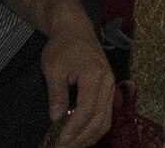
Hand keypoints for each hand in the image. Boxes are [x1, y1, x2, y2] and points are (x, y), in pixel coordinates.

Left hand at [39, 20, 113, 147]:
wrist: (75, 28)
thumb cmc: (62, 46)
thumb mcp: (53, 68)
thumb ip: (57, 94)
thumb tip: (56, 118)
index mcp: (94, 75)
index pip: (87, 110)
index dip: (74, 129)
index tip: (59, 141)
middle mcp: (108, 83)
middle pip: (99, 119)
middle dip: (81, 138)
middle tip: (63, 147)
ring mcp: (111, 86)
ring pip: (105, 120)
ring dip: (89, 137)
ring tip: (71, 145)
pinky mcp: (109, 89)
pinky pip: (106, 114)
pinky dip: (95, 129)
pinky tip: (82, 135)